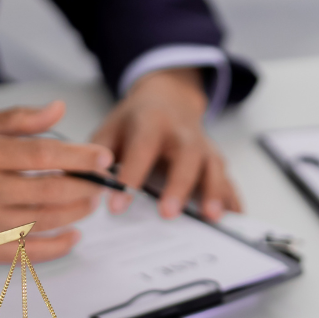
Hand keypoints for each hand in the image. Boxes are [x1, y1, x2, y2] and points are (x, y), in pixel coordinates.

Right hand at [0, 101, 111, 263]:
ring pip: (43, 221)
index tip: (102, 158)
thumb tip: (58, 109)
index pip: (42, 154)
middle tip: (101, 183)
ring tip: (89, 202)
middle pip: (49, 190)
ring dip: (75, 213)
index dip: (78, 157)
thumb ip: (15, 120)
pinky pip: (27, 251)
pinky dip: (56, 246)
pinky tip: (73, 236)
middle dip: (84, 187)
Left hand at [90, 67, 240, 221]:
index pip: (141, 149)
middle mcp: (182, 133)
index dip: (131, 176)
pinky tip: (234, 220)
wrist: (169, 98)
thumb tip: (83, 183)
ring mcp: (204, 147)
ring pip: (213, 169)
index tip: (117, 206)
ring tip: (210, 217)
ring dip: (214, 192)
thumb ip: (97, 154)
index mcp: (151, 121)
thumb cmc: (136, 120)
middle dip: (178, 186)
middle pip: (186, 158)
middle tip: (168, 214)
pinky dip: (233, 200)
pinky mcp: (216, 161)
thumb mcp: (110, 127)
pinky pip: (228, 181)